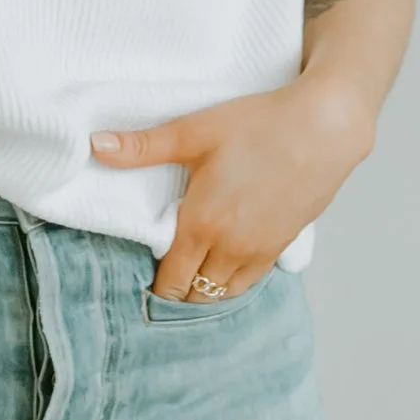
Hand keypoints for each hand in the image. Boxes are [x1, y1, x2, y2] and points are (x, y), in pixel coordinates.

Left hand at [90, 74, 376, 298]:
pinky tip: (226, 262)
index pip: (171, 283)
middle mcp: (230, 248)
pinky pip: (252, 281)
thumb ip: (142, 146)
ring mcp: (260, 250)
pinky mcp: (283, 245)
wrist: (324, 127)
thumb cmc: (260, 125)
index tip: (144, 275)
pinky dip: (234, 280)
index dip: (155, 286)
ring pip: (224, 292)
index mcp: (202, 226)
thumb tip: (96, 145)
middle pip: (196, 295)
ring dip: (207, 289)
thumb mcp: (195, 131)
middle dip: (178, 290)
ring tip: (193, 269)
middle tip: (165, 271)